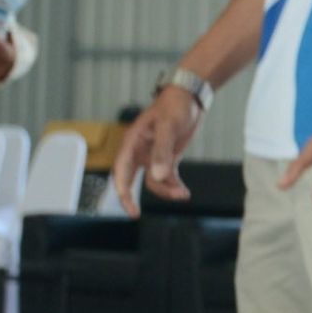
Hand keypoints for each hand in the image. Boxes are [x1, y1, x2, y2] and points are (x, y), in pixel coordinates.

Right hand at [111, 86, 204, 215]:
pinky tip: (184, 192)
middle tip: (135, 214)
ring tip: (183, 194)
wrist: (190, 98)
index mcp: (132, 142)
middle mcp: (139, 151)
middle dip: (132, 197)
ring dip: (166, 191)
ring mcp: (152, 156)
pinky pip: (167, 178)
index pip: (121, 170)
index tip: (128, 207)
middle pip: (129, 179)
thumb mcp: (168, 127)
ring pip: (153, 181)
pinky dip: (174, 186)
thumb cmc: (174, 106)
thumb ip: (162, 152)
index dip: (121, 190)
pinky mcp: (167, 158)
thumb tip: (158, 176)